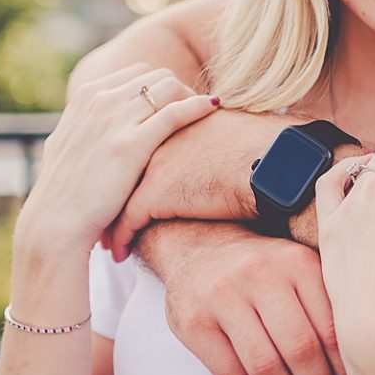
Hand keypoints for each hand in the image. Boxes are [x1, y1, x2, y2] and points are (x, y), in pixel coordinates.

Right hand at [17, 65, 215, 261]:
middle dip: (177, 89)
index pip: (136, 72)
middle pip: (156, 76)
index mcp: (86, 95)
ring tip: (203, 113)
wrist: (54, 225)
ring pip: (169, 87)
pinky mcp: (131, 144)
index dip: (159, 86)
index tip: (173, 103)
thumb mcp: (65, 142)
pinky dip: (198, 106)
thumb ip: (84, 123)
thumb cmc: (63, 191)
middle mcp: (100, 99)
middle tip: (192, 109)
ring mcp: (115, 120)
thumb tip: (94, 117)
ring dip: (190, 96)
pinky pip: (176, 113)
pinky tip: (213, 108)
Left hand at [104, 103, 282, 258]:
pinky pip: (126, 222)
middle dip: (107, 191)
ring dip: (107, 219)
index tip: (116, 186)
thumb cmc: (265, 150)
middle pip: (118, 166)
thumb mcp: (229, 135)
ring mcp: (153, 162)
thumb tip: (215, 150)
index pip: (135, 142)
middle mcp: (157, 135)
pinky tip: (118, 255)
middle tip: (99, 212)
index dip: (124, 167)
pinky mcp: (155, 192)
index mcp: (173, 118)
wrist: (275, 162)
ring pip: (115, 196)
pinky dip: (119, 240)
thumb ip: (208, 138)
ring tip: (103, 239)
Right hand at [148, 224, 352, 374]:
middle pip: (300, 349)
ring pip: (265, 367)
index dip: (345, 370)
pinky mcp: (195, 323)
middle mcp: (260, 274)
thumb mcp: (296, 266)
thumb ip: (325, 299)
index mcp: (295, 261)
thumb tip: (365, 358)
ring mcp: (223, 298)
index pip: (329, 326)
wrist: (199, 245)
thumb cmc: (263, 267)